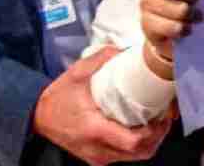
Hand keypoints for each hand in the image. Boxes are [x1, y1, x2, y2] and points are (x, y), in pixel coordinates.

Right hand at [32, 47, 174, 165]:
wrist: (38, 117)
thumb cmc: (58, 96)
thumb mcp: (77, 73)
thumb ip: (101, 59)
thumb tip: (126, 49)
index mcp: (94, 129)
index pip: (133, 141)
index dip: (154, 131)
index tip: (162, 115)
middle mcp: (98, 149)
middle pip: (140, 153)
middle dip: (158, 137)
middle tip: (165, 118)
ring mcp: (98, 157)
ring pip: (135, 158)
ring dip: (150, 142)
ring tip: (157, 122)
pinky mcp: (97, 159)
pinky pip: (124, 157)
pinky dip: (137, 146)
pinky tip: (141, 130)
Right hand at [139, 0, 201, 75]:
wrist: (163, 33)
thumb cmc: (180, 2)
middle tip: (195, 0)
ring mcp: (146, 5)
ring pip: (179, 10)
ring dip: (191, 15)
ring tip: (192, 17)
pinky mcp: (147, 25)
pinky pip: (175, 27)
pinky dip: (185, 29)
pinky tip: (186, 28)